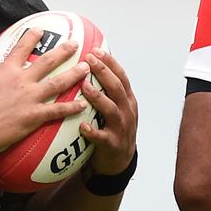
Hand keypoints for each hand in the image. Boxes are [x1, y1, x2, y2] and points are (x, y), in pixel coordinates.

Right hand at [0, 28, 89, 153]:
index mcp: (5, 71)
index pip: (21, 48)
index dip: (31, 37)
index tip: (40, 30)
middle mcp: (21, 80)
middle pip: (47, 62)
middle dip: (63, 51)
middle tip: (75, 44)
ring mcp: (30, 98)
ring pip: (58, 83)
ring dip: (74, 75)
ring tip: (86, 69)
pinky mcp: (34, 116)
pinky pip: (57, 110)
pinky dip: (71, 107)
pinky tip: (83, 105)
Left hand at [78, 49, 137, 175]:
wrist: (120, 161)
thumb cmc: (112, 128)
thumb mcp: (115, 106)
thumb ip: (106, 90)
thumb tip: (87, 65)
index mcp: (127, 100)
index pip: (121, 76)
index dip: (110, 62)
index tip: (96, 49)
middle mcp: (127, 111)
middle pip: (117, 88)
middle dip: (104, 72)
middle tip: (88, 60)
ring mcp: (122, 128)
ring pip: (112, 110)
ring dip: (98, 97)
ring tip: (84, 86)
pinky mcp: (113, 144)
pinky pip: (102, 137)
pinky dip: (93, 132)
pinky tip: (82, 126)